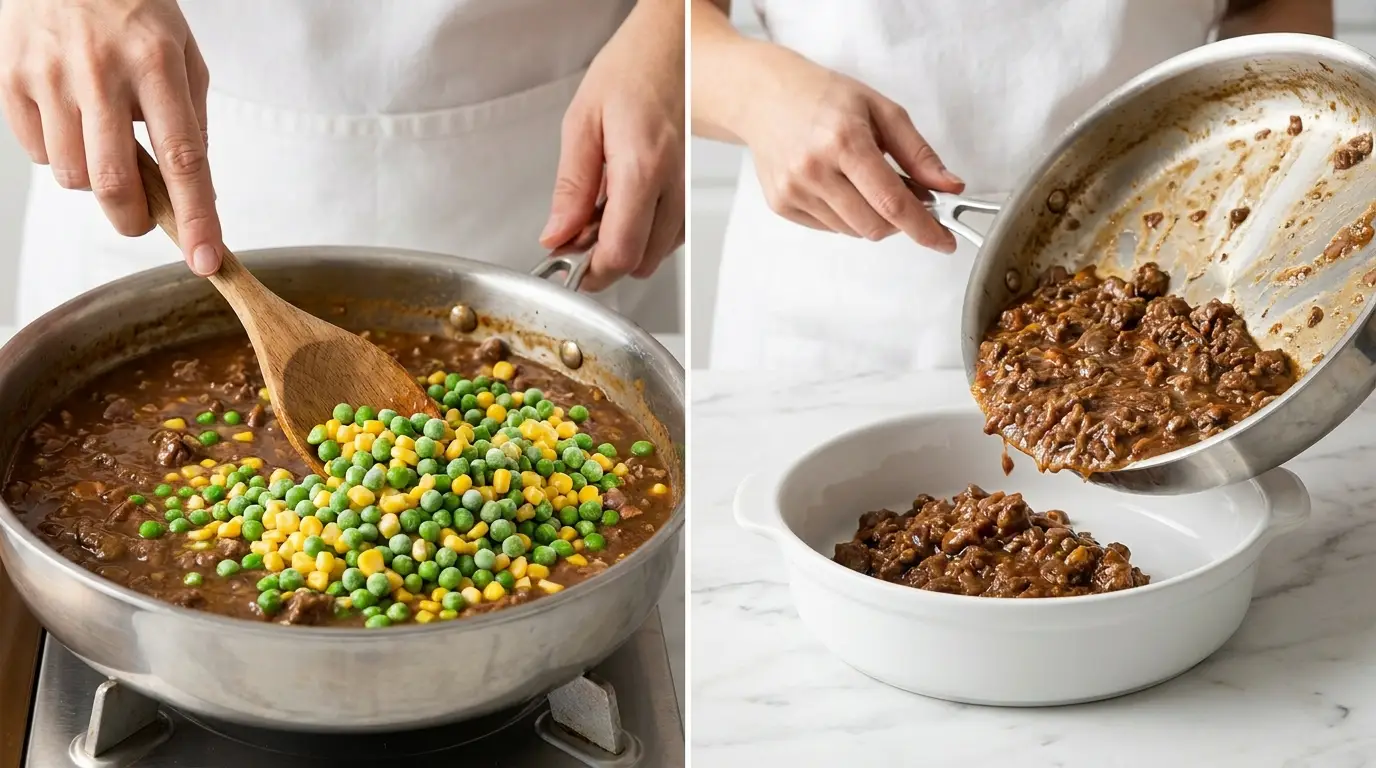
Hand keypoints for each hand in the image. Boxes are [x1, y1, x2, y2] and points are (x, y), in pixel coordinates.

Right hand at [0, 0, 222, 274]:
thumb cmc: (132, 10)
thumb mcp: (183, 53)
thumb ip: (191, 120)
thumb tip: (194, 189)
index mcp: (157, 64)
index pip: (184, 159)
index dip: (196, 218)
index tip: (206, 260)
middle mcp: (101, 72)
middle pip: (115, 183)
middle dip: (133, 219)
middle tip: (142, 218)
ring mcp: (49, 76)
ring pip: (72, 176)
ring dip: (95, 181)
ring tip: (104, 141)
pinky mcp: (10, 80)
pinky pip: (38, 154)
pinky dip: (61, 154)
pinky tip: (71, 120)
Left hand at [541, 0, 684, 291]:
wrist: (675, 44)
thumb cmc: (632, 69)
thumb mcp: (582, 122)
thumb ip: (571, 187)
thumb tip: (557, 235)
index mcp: (642, 167)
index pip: (621, 251)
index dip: (591, 272)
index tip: (567, 267)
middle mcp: (673, 184)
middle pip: (642, 260)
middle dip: (605, 259)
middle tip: (575, 233)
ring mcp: (687, 189)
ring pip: (658, 251)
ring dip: (625, 245)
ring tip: (598, 210)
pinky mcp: (692, 189)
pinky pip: (670, 233)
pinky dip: (643, 231)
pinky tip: (623, 204)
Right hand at [731, 44, 962, 250]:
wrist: (764, 97)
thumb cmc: (824, 97)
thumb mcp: (881, 110)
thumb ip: (918, 153)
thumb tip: (950, 187)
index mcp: (844, 141)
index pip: (891, 202)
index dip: (924, 227)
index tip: (944, 241)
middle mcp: (814, 170)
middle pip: (874, 225)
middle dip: (898, 220)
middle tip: (903, 194)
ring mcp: (794, 191)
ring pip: (853, 231)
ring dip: (871, 216)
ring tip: (863, 181)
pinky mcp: (781, 204)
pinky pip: (829, 228)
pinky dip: (845, 215)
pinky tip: (837, 185)